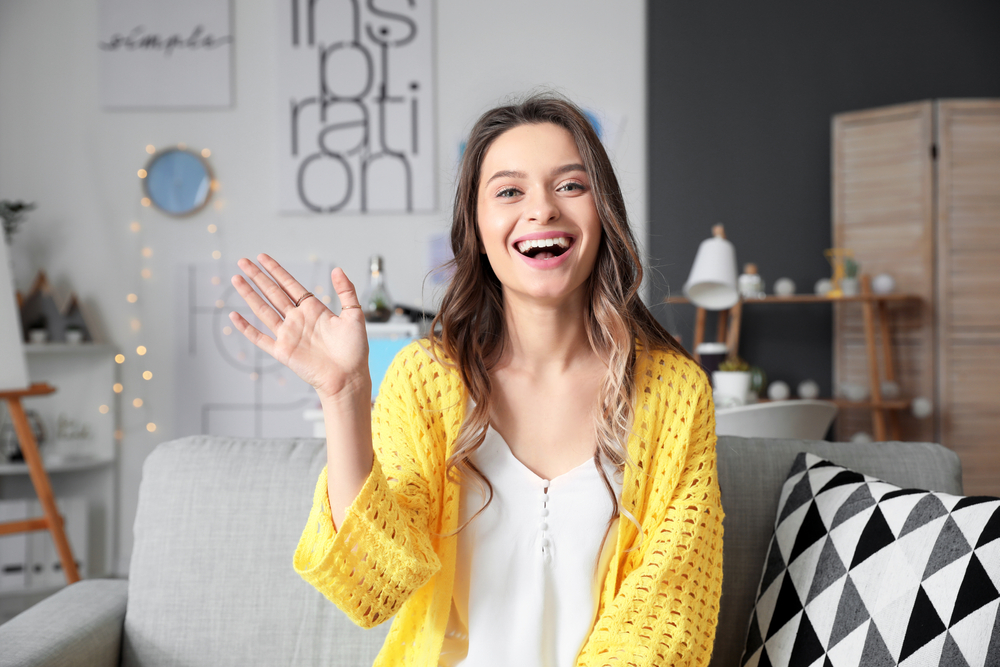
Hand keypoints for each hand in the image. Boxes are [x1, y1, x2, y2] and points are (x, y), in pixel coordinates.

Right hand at [230, 254, 370, 401]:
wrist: (349, 377)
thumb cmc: (354, 349)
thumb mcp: (354, 314)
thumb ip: (346, 291)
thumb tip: (337, 269)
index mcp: (313, 309)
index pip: (290, 285)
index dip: (276, 271)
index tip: (262, 257)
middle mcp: (298, 319)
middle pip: (273, 293)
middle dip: (257, 277)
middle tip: (242, 261)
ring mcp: (288, 335)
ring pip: (263, 310)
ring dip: (249, 295)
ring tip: (236, 279)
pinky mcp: (282, 351)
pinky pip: (259, 338)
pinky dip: (246, 328)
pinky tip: (233, 316)